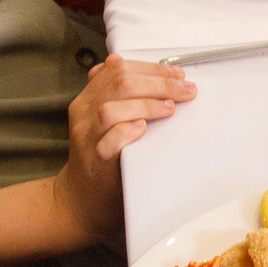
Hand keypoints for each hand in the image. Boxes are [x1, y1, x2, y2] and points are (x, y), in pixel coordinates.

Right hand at [51, 53, 196, 246]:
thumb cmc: (102, 158)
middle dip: (158, 82)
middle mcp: (84, 114)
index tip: (178, 74)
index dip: (150, 68)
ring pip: (111, 109)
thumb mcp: (103, 121)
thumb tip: (134, 66)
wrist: (81, 200)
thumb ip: (116, 96)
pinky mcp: (96, 161)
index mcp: (87, 99)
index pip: (117, 69)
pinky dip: (127, 131)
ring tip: (170, 108)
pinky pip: (109, 141)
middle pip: (119, 83)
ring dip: (146, 104)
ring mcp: (88, 138)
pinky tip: (143, 128)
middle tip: (185, 89)